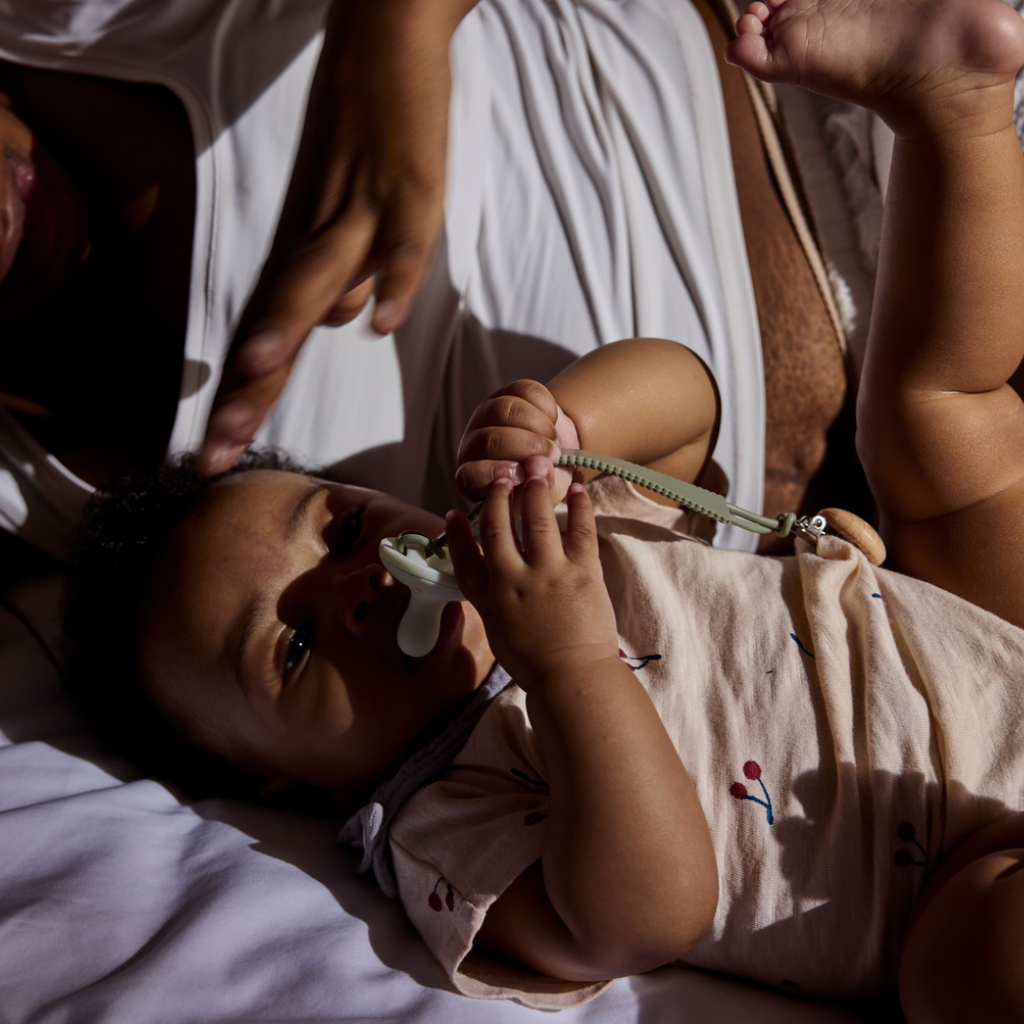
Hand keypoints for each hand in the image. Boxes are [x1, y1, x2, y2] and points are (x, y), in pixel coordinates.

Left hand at [198, 0, 462, 473]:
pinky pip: (399, 240)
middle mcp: (321, 237)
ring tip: (255, 370)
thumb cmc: (370, 132)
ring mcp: (362, 211)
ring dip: (288, 324)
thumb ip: (351, 274)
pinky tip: (379, 323)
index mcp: (307, 250)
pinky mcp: (407, 188)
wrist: (386, 38)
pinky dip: (391, 279)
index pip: (270, 337)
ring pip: (317, 275)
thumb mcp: (356, 215)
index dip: (244, 398)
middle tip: (216, 452)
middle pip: (277, 321)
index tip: (215, 456)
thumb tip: (346, 322)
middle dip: (248, 390)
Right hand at [446, 475, 619, 688]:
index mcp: (490, 599)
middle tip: (502, 476)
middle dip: (497, 496)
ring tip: (535, 468)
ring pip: (538, 518)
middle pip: (498, 526)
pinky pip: (581, 529)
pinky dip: (580, 506)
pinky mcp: (582, 572)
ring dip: (534, 489)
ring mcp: (549, 574)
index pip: (465, 558)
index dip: (456, 533)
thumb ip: (491, 599)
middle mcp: (514, 580)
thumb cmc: (536, 662)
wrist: (574, 679)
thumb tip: (490, 575)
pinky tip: (579, 490)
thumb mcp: (499, 631)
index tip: (453, 513)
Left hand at [455, 380, 580, 507]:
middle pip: (491, 439)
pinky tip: (552, 421)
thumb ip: (540, 486)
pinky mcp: (507, 392)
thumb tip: (537, 465)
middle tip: (553, 455)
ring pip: (505, 409)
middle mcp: (473, 445)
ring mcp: (486, 414)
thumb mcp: (544, 493)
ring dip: (538, 426)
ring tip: (554, 440)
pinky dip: (546, 407)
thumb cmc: (543, 480)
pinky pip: (524, 390)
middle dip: (527, 446)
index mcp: (473, 478)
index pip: (470, 475)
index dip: (497, 473)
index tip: (524, 475)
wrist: (557, 454)